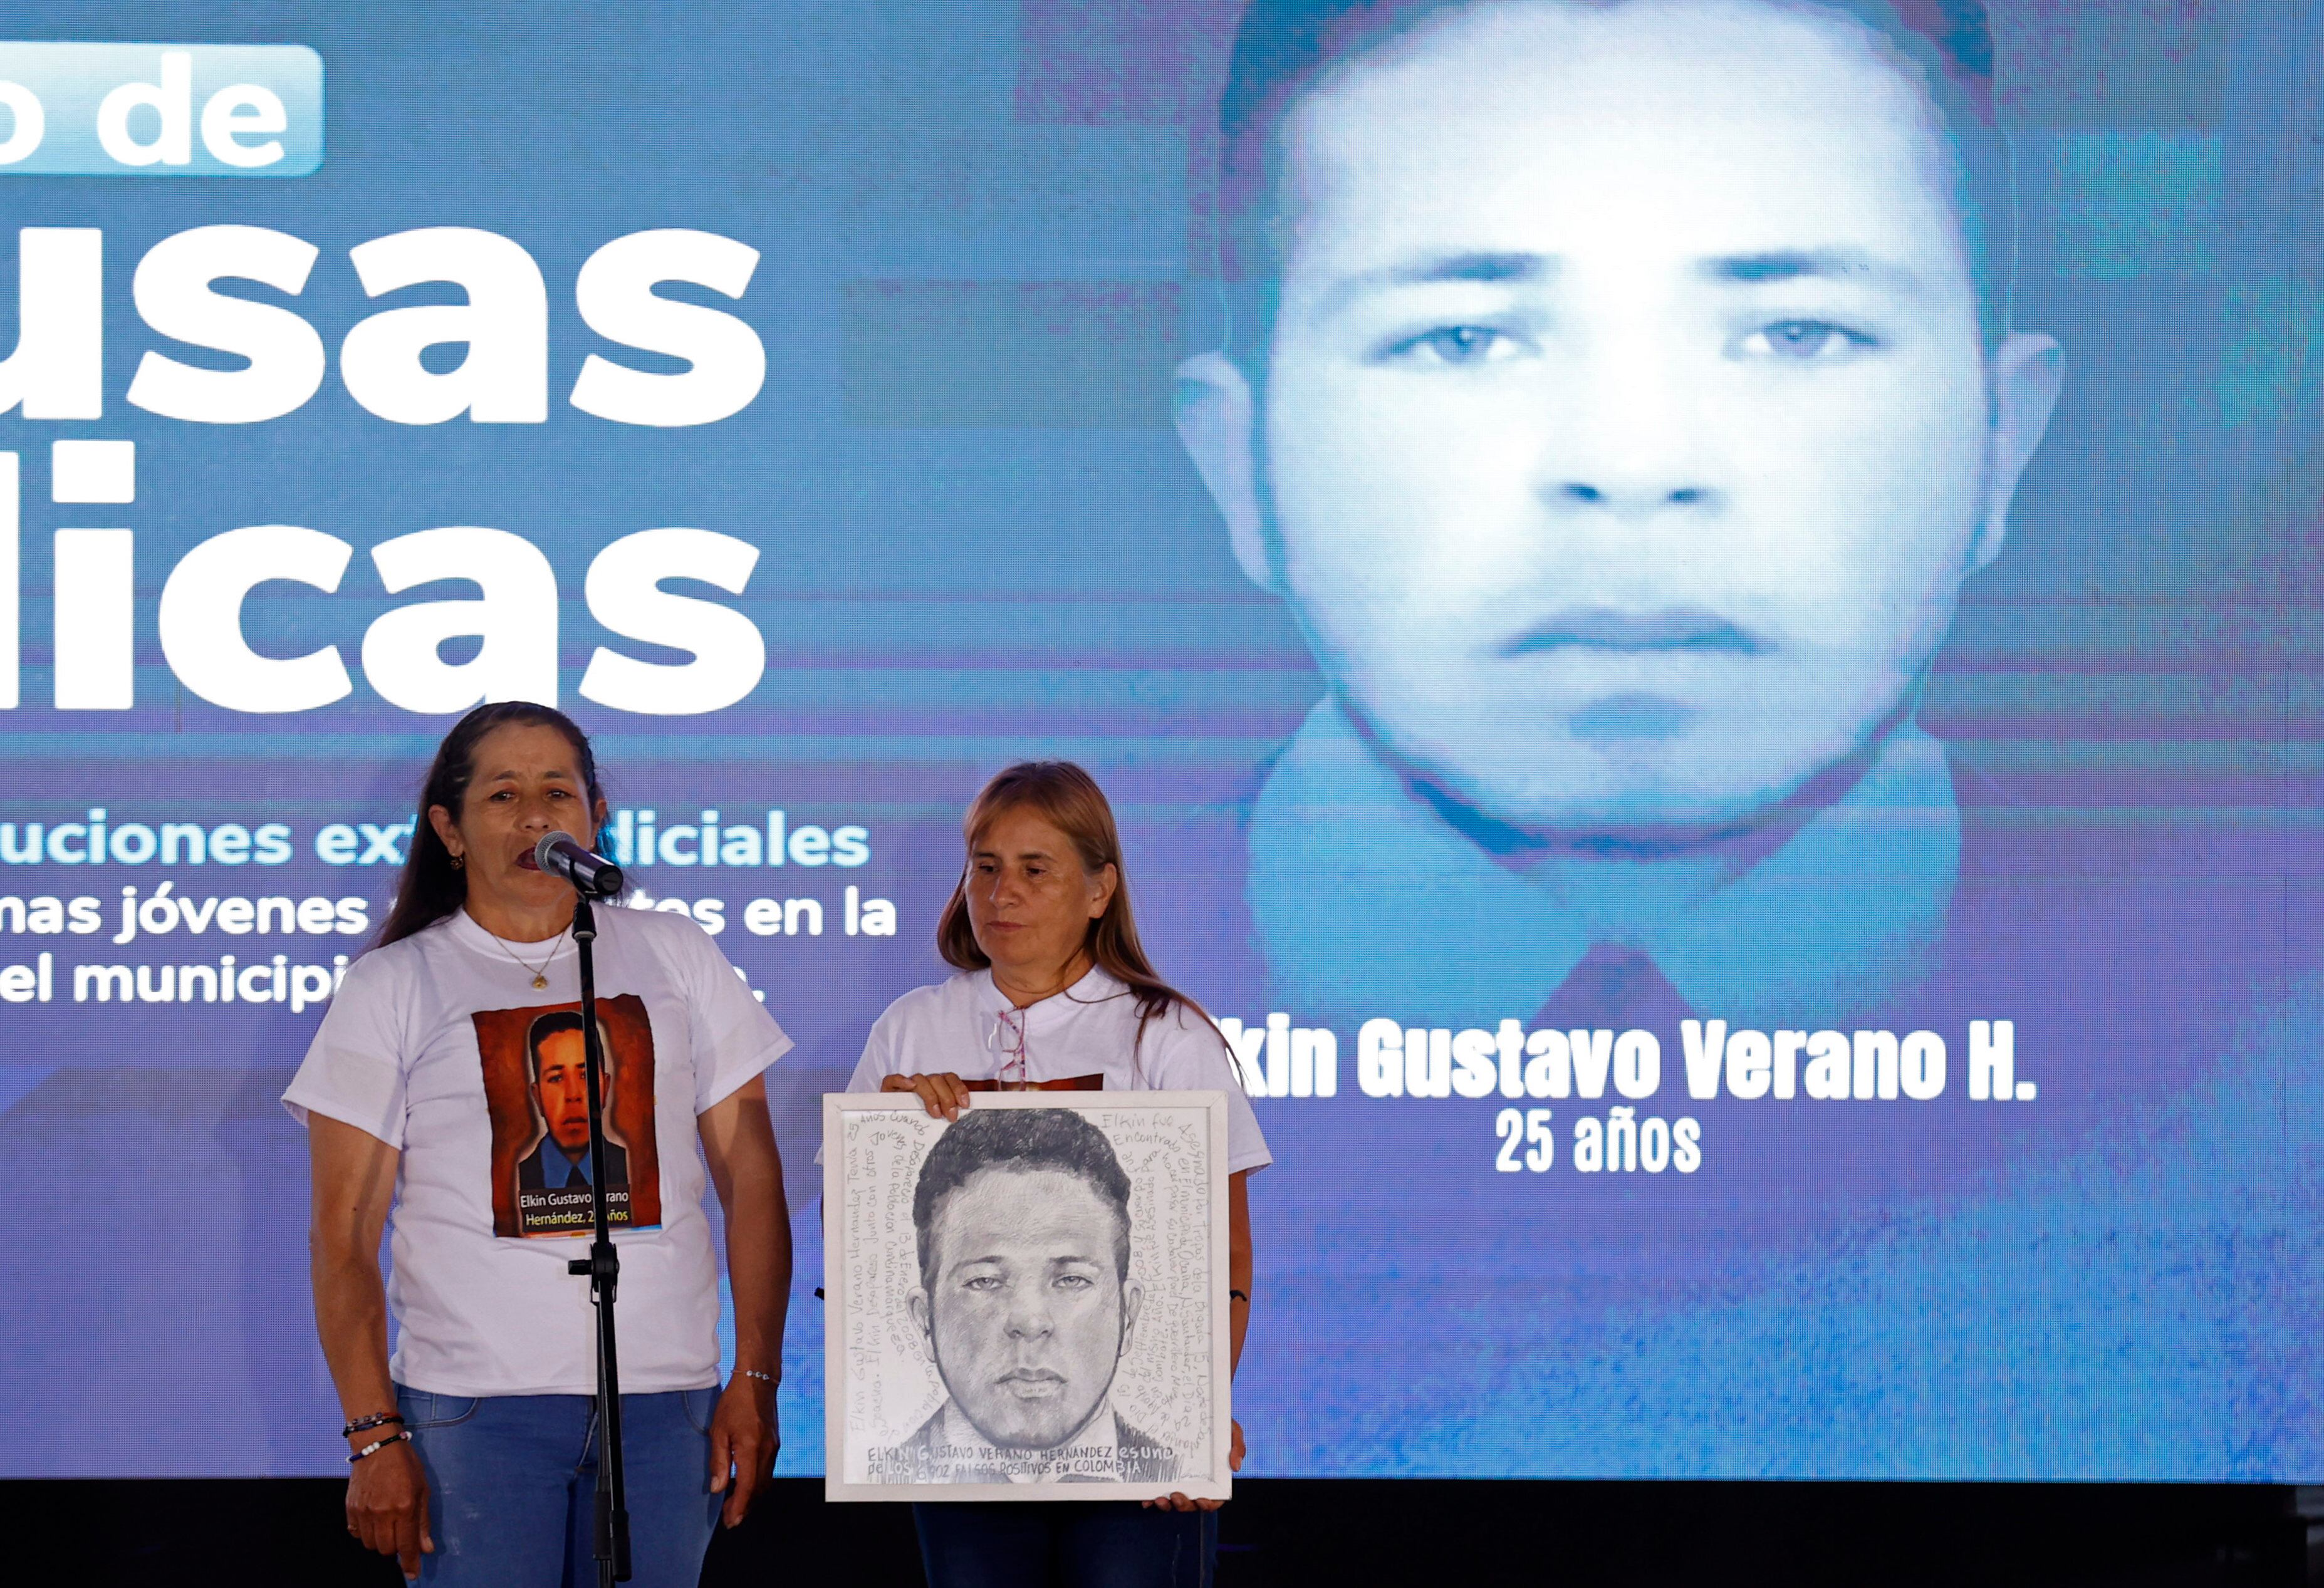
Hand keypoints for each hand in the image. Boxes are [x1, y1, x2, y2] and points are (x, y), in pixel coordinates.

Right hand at [346, 1438, 431, 1579]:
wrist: (377, 1446)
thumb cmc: (406, 1464)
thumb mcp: (423, 1489)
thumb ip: (423, 1522)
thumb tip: (426, 1549)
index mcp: (404, 1507)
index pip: (407, 1545)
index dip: (410, 1562)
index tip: (412, 1574)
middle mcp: (382, 1512)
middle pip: (387, 1549)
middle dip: (396, 1548)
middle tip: (401, 1535)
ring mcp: (363, 1512)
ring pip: (371, 1545)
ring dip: (381, 1541)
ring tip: (388, 1524)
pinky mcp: (350, 1509)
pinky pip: (356, 1534)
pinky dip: (366, 1534)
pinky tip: (373, 1521)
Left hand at [708, 1373, 778, 1528]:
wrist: (758, 1382)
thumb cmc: (734, 1403)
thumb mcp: (719, 1431)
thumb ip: (719, 1461)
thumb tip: (718, 1488)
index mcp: (751, 1448)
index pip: (748, 1486)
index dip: (739, 1506)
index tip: (731, 1521)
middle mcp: (766, 1451)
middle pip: (759, 1489)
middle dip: (745, 1506)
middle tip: (730, 1519)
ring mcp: (773, 1447)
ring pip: (765, 1481)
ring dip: (752, 1497)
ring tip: (736, 1506)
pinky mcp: (775, 1444)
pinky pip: (767, 1471)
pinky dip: (758, 1484)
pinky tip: (746, 1485)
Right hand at [881, 1071, 970, 1120]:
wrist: (893, 1129)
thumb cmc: (919, 1123)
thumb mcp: (939, 1117)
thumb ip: (949, 1110)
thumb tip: (965, 1111)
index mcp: (936, 1086)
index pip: (949, 1078)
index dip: (958, 1088)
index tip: (964, 1104)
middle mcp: (922, 1083)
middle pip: (937, 1079)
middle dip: (947, 1097)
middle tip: (951, 1116)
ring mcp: (905, 1085)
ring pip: (919, 1079)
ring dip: (930, 1095)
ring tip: (935, 1113)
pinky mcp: (888, 1089)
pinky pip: (892, 1079)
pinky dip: (901, 1080)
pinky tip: (909, 1086)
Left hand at [1142, 1419, 1241, 1512]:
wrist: (1197, 1411)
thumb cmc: (1217, 1425)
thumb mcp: (1232, 1431)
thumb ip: (1238, 1447)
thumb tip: (1235, 1466)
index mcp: (1213, 1479)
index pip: (1213, 1500)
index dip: (1208, 1504)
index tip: (1202, 1500)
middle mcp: (1195, 1484)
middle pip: (1191, 1504)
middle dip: (1183, 1505)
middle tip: (1176, 1496)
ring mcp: (1178, 1481)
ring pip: (1172, 1502)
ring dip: (1166, 1506)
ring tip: (1160, 1498)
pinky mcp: (1163, 1476)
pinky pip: (1156, 1491)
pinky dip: (1150, 1499)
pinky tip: (1146, 1499)